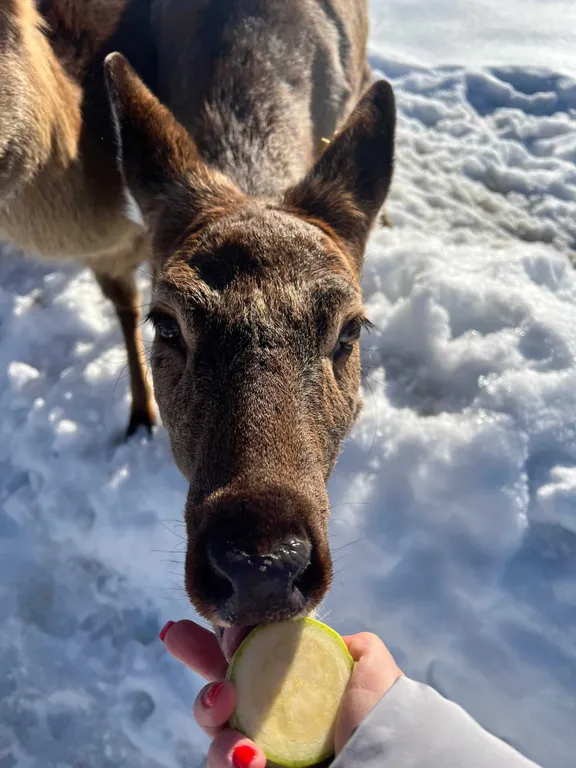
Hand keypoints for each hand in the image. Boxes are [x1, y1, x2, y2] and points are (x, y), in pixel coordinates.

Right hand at [162, 620, 401, 767]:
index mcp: (297, 686)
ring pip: (213, 726)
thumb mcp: (375, 672)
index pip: (253, 654)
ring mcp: (260, 751)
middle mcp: (274, 716)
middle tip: (177, 635)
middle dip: (195, 653)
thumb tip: (330, 636)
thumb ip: (354, 646)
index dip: (230, 635)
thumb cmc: (382, 724)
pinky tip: (248, 754)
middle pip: (221, 681)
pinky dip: (228, 758)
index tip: (229, 627)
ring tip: (224, 701)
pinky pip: (222, 765)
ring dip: (208, 706)